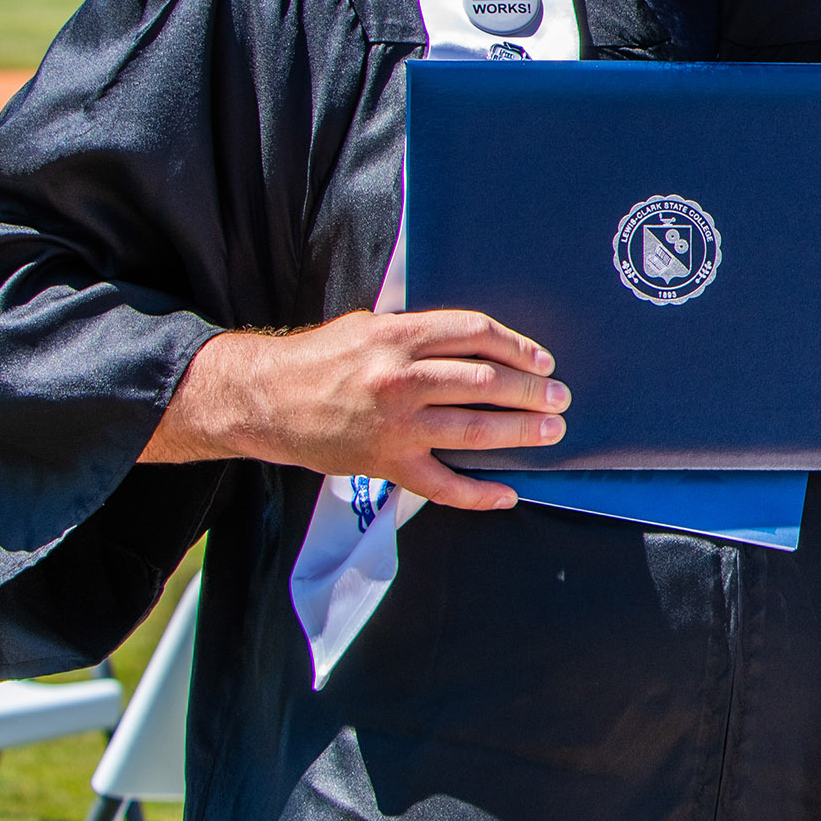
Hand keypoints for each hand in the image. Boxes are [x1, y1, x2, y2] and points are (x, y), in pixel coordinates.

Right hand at [143, 310, 564, 515]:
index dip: (517, 346)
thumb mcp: (367, 326)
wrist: (261, 400)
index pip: (474, 334)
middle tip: (558, 397)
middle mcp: (399, 379)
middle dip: (531, 391)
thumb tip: (476, 338)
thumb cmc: (319, 358)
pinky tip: (507, 494)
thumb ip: (417, 331)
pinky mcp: (384, 463)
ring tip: (549, 431)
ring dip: (520, 432)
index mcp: (397, 337)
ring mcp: (394, 425)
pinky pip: (441, 486)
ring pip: (474, 430)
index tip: (541, 359)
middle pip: (485, 381)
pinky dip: (478, 494)